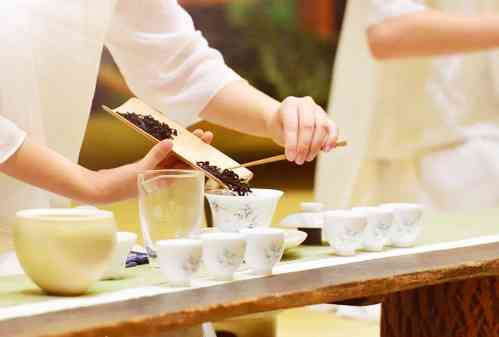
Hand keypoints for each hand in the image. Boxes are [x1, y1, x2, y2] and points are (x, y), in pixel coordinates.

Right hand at [92, 129, 212, 202]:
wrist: (99, 188)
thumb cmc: (120, 185)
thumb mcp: (141, 170)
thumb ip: (156, 156)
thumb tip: (171, 142)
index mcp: (164, 180)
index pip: (187, 167)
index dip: (198, 156)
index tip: (206, 144)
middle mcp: (162, 176)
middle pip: (183, 160)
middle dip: (194, 147)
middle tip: (205, 133)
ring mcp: (153, 171)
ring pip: (173, 156)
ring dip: (183, 145)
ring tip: (194, 133)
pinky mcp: (144, 166)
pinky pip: (160, 154)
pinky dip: (166, 146)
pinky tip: (173, 138)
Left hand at [266, 96, 337, 164]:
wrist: (285, 120)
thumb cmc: (280, 127)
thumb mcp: (278, 133)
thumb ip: (289, 141)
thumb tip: (301, 153)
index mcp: (290, 104)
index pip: (292, 124)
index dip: (292, 143)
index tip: (290, 157)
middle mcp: (305, 103)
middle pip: (308, 125)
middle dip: (303, 146)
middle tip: (299, 160)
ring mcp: (317, 109)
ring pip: (321, 127)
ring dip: (315, 146)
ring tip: (307, 158)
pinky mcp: (326, 117)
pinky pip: (332, 127)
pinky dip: (331, 139)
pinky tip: (326, 150)